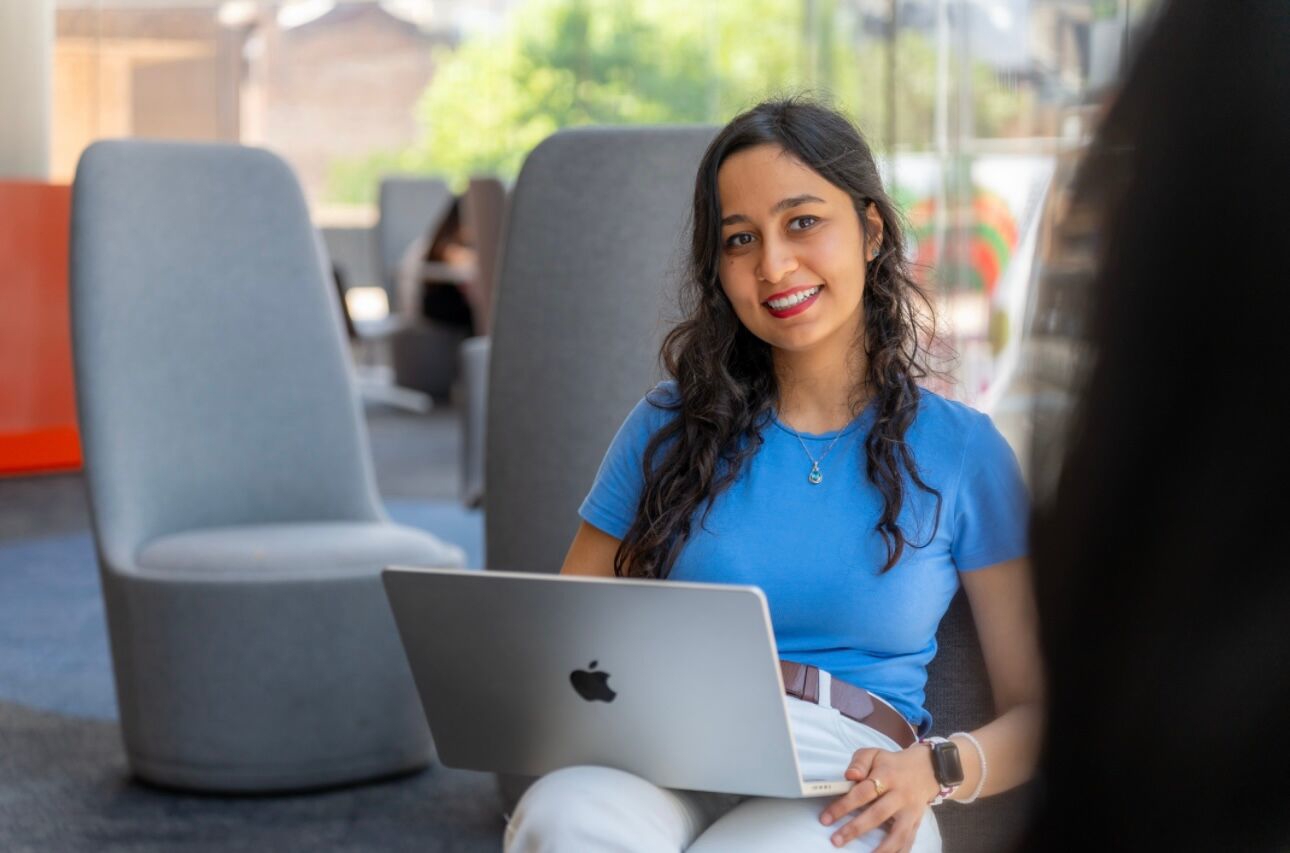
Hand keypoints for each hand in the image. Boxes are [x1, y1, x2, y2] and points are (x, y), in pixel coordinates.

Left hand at [818, 745, 941, 850]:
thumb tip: (849, 775)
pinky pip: (908, 841)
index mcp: (887, 776)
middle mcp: (900, 795)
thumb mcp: (874, 754)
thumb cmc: (891, 764)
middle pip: (877, 814)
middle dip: (855, 829)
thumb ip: (859, 762)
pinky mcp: (916, 823)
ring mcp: (910, 812)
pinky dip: (898, 852)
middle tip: (836, 840)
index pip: (863, 792)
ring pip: (897, 833)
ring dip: (881, 849)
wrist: (926, 769)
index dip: (843, 805)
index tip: (826, 818)